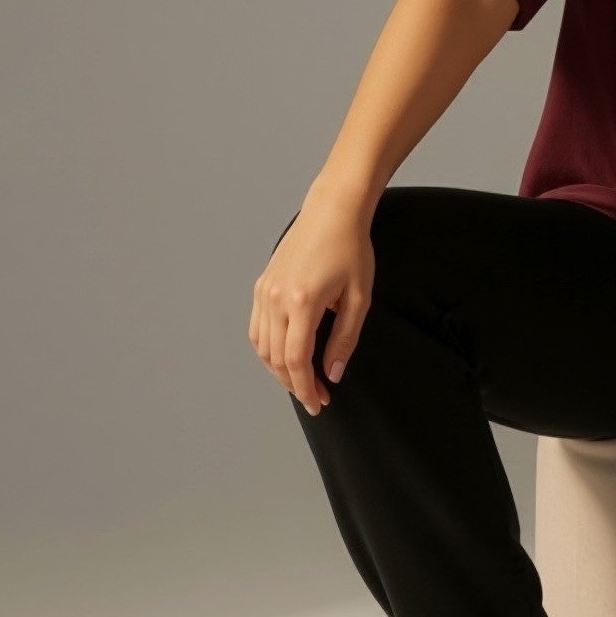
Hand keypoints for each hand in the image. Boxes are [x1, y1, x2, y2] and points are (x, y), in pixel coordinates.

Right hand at [250, 198, 373, 414]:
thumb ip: (345, 339)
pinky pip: (257, 328)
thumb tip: (332, 373)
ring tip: (301, 381)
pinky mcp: (261, 285)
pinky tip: (285, 357)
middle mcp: (275, 298)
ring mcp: (264, 291)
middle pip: (276, 358)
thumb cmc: (350, 250)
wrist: (332, 213)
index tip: (319, 402)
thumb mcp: (358, 298)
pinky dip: (268, 349)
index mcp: (301, 301)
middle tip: (316, 397)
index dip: (306, 388)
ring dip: (279, 370)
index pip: (296, 360)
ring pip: (262, 346)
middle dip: (295, 384)